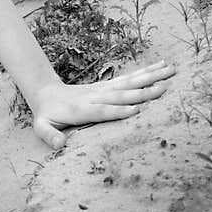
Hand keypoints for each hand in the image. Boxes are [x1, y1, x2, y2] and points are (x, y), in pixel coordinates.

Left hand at [30, 60, 176, 149]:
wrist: (46, 94)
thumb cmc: (47, 115)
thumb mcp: (41, 127)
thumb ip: (49, 135)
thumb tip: (59, 145)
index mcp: (80, 109)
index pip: (101, 110)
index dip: (117, 111)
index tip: (135, 110)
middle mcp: (94, 96)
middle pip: (120, 94)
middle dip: (142, 92)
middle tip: (164, 88)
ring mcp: (102, 89)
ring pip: (128, 83)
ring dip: (150, 77)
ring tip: (170, 71)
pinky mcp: (108, 85)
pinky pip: (128, 79)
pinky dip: (145, 72)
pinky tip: (160, 66)